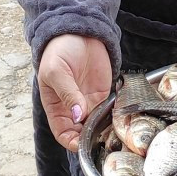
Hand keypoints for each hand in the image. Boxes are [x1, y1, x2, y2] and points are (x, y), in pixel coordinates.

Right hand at [37, 33, 112, 152]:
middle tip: (103, 137)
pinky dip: (115, 117)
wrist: (79, 31)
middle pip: (82, 134)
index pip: (63, 134)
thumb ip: (68, 94)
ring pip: (97, 125)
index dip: (72, 142)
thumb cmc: (59, 50)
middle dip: (91, 139)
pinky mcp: (104, 94)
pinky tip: (120, 118)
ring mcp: (89, 102)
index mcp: (56, 107)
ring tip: (114, 130)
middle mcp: (72, 109)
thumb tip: (78, 116)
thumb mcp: (57, 71)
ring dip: (105, 130)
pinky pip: (109, 111)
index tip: (83, 144)